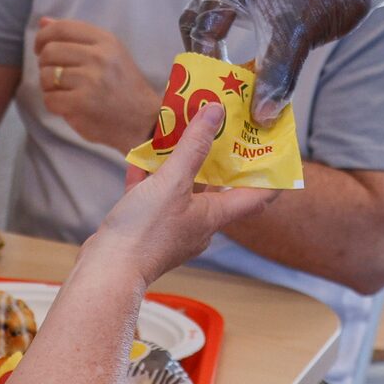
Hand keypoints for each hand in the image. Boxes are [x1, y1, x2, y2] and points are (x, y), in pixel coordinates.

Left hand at [33, 18, 161, 151]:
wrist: (143, 119)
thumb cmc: (121, 85)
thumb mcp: (107, 53)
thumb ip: (75, 37)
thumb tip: (43, 22)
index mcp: (105, 40)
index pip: (62, 28)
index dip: (44, 37)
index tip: (41, 49)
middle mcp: (99, 56)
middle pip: (50, 51)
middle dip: (44, 64)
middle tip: (55, 75)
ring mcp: (90, 80)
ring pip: (46, 75)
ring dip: (48, 86)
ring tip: (63, 91)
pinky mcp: (82, 103)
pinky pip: (49, 99)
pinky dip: (53, 103)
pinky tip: (66, 105)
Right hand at [91, 102, 277, 285]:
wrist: (108, 271)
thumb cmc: (145, 232)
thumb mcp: (172, 181)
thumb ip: (193, 146)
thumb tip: (216, 112)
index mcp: (214, 215)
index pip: (256, 196)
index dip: (270, 175)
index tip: (275, 153)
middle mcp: (198, 224)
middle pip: (217, 188)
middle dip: (217, 159)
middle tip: (219, 131)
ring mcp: (173, 229)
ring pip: (183, 191)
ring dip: (180, 166)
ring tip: (175, 138)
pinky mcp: (148, 232)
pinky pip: (155, 200)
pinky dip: (150, 180)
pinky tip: (139, 163)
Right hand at [177, 0, 383, 121]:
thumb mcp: (299, 36)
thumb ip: (276, 77)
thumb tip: (260, 119)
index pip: (197, 26)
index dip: (201, 62)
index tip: (212, 92)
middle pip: (203, 22)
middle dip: (208, 58)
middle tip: (216, 90)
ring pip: (224, 20)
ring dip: (226, 52)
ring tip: (235, 84)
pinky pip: (243, 16)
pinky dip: (244, 43)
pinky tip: (256, 66)